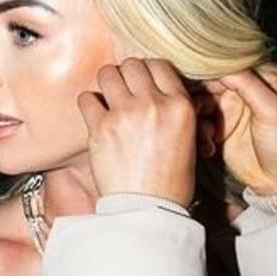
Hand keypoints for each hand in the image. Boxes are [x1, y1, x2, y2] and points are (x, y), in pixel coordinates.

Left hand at [79, 58, 197, 206]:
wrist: (147, 211)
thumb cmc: (171, 183)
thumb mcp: (190, 141)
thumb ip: (176, 111)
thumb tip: (159, 91)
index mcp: (180, 106)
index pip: (159, 64)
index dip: (148, 72)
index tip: (142, 83)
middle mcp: (153, 104)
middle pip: (132, 64)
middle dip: (127, 75)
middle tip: (124, 91)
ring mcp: (125, 114)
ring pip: (108, 73)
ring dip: (107, 84)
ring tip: (109, 100)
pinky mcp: (100, 128)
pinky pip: (86, 98)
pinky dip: (89, 105)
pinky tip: (96, 117)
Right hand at [200, 66, 276, 195]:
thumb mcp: (271, 109)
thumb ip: (247, 84)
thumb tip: (219, 63)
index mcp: (260, 77)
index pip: (227, 64)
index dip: (207, 70)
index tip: (193, 81)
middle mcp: (242, 88)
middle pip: (208, 81)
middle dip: (197, 96)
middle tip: (193, 111)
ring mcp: (229, 108)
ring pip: (200, 101)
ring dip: (197, 118)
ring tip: (207, 136)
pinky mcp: (218, 127)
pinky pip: (198, 122)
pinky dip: (199, 134)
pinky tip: (208, 147)